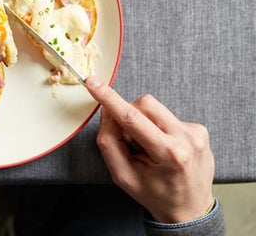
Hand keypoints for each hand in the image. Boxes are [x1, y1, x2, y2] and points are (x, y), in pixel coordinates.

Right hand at [85, 77, 214, 223]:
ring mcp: (196, 132)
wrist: (189, 209)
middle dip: (129, 115)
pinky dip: (157, 128)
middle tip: (129, 141)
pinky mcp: (200, 129)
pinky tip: (162, 148)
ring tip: (148, 147)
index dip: (109, 98)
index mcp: (169, 153)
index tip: (93, 82)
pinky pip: (167, 116)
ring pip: (156, 107)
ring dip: (143, 122)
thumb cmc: (154, 194)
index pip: (132, 118)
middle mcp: (187, 138)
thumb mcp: (123, 176)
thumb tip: (107, 112)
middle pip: (145, 104)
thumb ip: (109, 143)